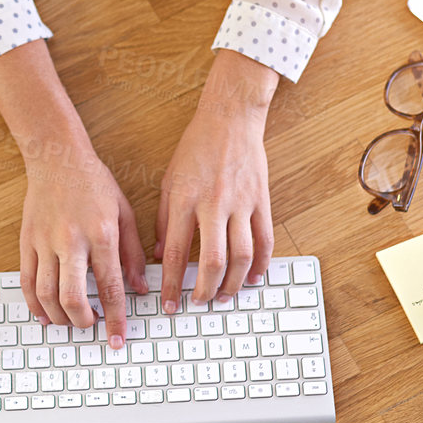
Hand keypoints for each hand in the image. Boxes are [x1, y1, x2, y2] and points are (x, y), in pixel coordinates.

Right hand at [0, 42, 145, 349]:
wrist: (57, 158)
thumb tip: (140, 288)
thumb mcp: (124, 213)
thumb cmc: (94, 183)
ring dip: (59, 317)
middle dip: (83, 322)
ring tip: (71, 323)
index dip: (115, 318)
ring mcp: (45, 242)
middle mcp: (71, 241)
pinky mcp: (27, 242)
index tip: (117, 338)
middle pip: (73, 297)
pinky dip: (34, 304)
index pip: (110, 287)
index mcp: (101, 234)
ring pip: (46, 294)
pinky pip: (27, 281)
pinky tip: (44, 314)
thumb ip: (133, 254)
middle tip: (91, 327)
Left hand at [155, 50, 278, 311]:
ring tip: (224, 296)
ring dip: (233, 283)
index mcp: (184, 200)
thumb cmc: (196, 149)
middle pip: (212, 261)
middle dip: (205, 290)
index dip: (171, 284)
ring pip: (241, 255)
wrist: (230, 119)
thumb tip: (158, 255)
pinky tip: (254, 277)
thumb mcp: (168, 181)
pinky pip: (264, 240)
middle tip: (199, 304)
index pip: (174, 253)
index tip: (170, 304)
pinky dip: (261, 264)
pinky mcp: (261, 200)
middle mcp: (213, 204)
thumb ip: (164, 219)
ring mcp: (240, 203)